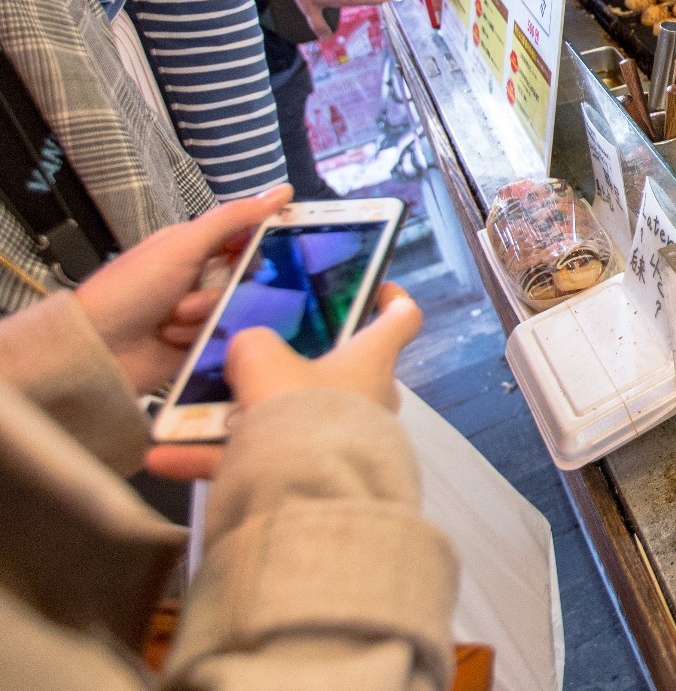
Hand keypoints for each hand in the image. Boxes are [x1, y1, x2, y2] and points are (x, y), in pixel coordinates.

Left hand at [73, 187, 291, 395]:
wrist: (98, 348)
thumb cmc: (135, 287)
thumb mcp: (184, 244)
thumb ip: (234, 218)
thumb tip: (285, 190)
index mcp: (193, 247)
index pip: (244, 238)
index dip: (255, 245)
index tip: (261, 253)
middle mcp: (198, 277)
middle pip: (244, 277)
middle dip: (223, 288)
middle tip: (197, 292)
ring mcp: (197, 312)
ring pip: (234, 309)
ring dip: (203, 315)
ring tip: (170, 321)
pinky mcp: (198, 344)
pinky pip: (223, 338)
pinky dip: (198, 338)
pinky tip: (172, 340)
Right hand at [145, 281, 421, 482]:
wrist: (305, 496)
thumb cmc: (300, 411)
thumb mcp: (262, 360)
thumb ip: (253, 345)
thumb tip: (247, 352)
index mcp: (372, 357)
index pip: (402, 317)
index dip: (389, 297)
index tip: (373, 287)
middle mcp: (370, 397)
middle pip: (339, 370)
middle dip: (295, 366)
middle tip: (253, 359)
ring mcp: (347, 440)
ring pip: (293, 418)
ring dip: (242, 419)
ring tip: (189, 417)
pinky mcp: (319, 476)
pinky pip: (265, 461)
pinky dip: (218, 459)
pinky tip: (166, 458)